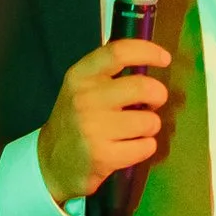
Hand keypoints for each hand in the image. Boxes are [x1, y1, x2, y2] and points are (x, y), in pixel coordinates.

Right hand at [38, 37, 173, 208]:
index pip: (119, 52)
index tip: (164, 59)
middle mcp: (84, 99)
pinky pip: (146, 147)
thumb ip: (108, 73)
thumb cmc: (75, 121)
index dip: (148, 51)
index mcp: (80, 76)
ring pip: (149, 121)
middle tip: (153, 103)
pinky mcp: (102, 156)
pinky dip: (145, 148)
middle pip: (143, 87)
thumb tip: (151, 59)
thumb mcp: (81, 89)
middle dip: (158, 95)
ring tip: (134, 131)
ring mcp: (93, 128)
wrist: (51, 163)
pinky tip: (129, 148)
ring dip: (150, 127)